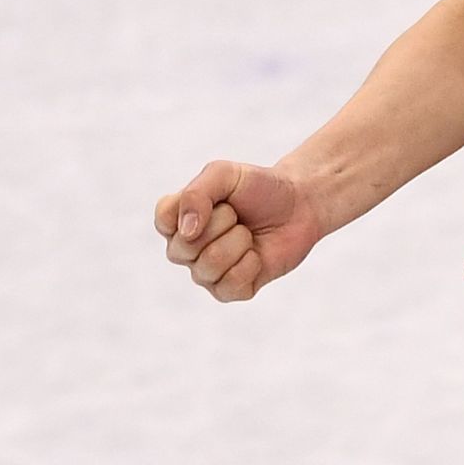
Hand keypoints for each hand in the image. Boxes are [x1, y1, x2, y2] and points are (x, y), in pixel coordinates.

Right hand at [153, 160, 324, 301]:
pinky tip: (256, 254)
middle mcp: (186, 249)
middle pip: (185, 247)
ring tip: (248, 233)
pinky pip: (230, 285)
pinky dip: (250, 264)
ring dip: (239, 242)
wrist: (299, 204)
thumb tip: (186, 232)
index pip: (164, 220)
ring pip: (209, 266)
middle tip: (238, 214)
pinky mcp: (230, 290)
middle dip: (222, 223)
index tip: (219, 199)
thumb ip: (196, 193)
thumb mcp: (225, 175)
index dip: (193, 207)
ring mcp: (206, 272)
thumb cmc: (258, 188)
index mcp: (178, 219)